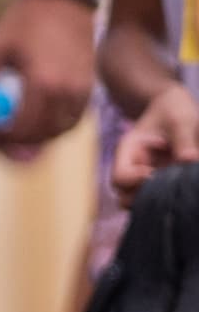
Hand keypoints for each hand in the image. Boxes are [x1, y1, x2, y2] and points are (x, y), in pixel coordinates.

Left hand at [0, 0, 94, 156]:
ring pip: (59, 131)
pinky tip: (33, 119)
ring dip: (34, 137)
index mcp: (43, 83)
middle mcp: (68, 92)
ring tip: (9, 130)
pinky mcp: (89, 88)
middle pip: (40, 135)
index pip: (20, 127)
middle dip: (12, 142)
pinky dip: (52, 126)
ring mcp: (83, 92)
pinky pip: (72, 119)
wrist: (64, 0)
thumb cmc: (25, 20)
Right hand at [112, 83, 198, 200]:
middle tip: (169, 189)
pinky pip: (158, 200)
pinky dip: (168, 201)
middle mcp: (133, 168)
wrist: (176, 108)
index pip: (120, 177)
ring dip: (156, 202)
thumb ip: (184, 140)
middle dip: (144, 198)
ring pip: (140, 203)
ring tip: (178, 192)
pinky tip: (184, 192)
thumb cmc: (174, 110)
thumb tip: (190, 160)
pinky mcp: (161, 183)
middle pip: (126, 197)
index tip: (156, 174)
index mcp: (128, 152)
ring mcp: (147, 177)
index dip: (135, 181)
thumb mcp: (180, 120)